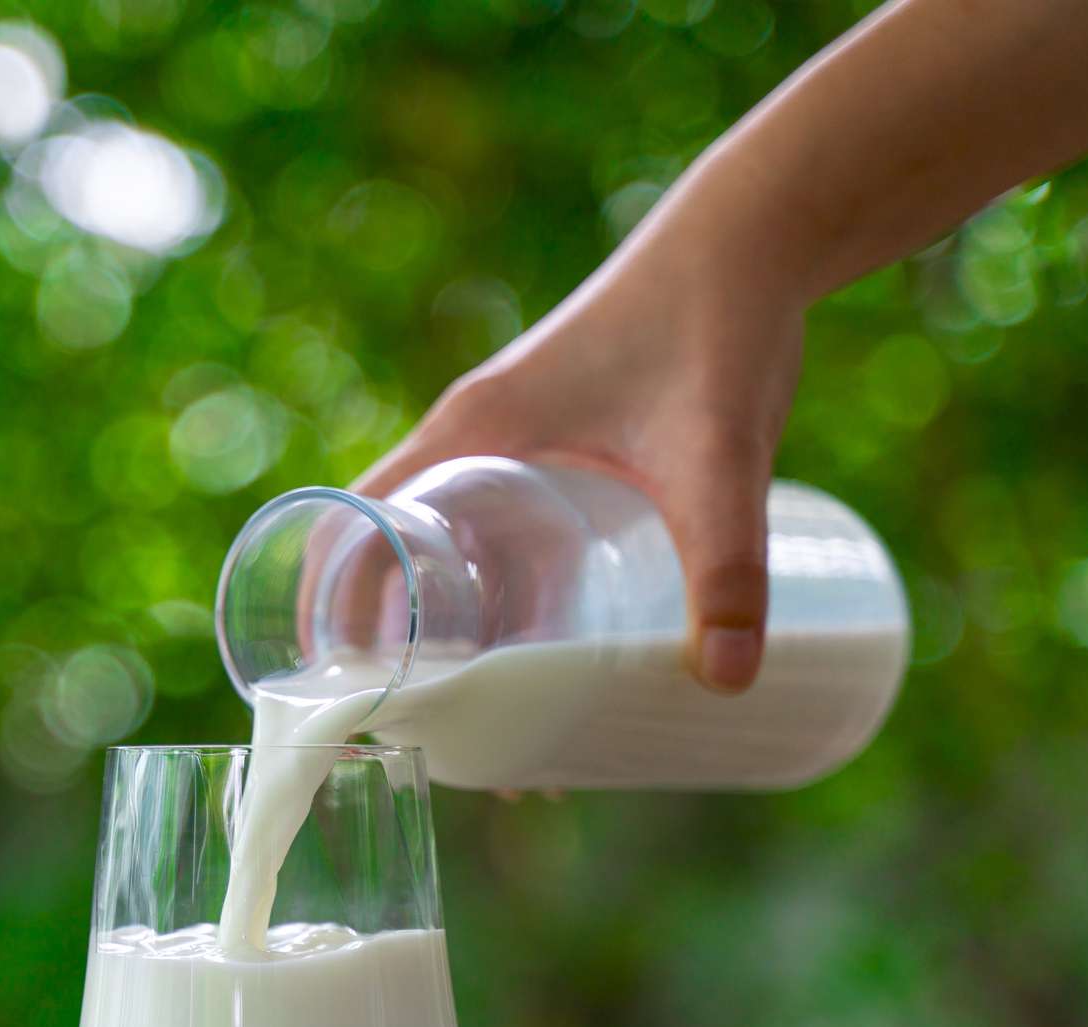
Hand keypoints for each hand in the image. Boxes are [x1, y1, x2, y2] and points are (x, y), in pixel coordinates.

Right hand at [352, 212, 805, 692]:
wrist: (756, 233)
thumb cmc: (717, 325)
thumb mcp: (717, 456)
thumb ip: (728, 565)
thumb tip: (729, 684)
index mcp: (468, 432)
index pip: (354, 525)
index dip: (331, 611)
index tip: (351, 692)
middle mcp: (470, 434)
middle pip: (390, 550)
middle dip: (397, 644)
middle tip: (446, 732)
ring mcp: (510, 437)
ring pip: (442, 542)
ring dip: (446, 619)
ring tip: (493, 712)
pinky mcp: (555, 441)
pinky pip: (488, 524)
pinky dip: (489, 584)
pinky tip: (539, 641)